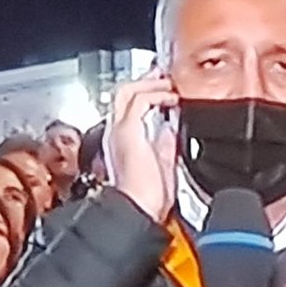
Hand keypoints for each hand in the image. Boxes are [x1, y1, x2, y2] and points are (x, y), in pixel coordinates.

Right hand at [104, 70, 178, 223]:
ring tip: (169, 81)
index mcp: (122, 142)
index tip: (166, 89)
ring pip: (127, 91)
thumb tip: (170, 127)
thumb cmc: (149, 199)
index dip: (148, 94)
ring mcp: (118, 130)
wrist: (140, 211)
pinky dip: (156, 93)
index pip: (129, 108)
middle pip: (124, 93)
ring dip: (150, 83)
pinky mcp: (126, 130)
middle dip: (146, 81)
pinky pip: (139, 100)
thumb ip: (163, 143)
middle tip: (166, 75)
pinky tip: (171, 96)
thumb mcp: (161, 163)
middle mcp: (115, 133)